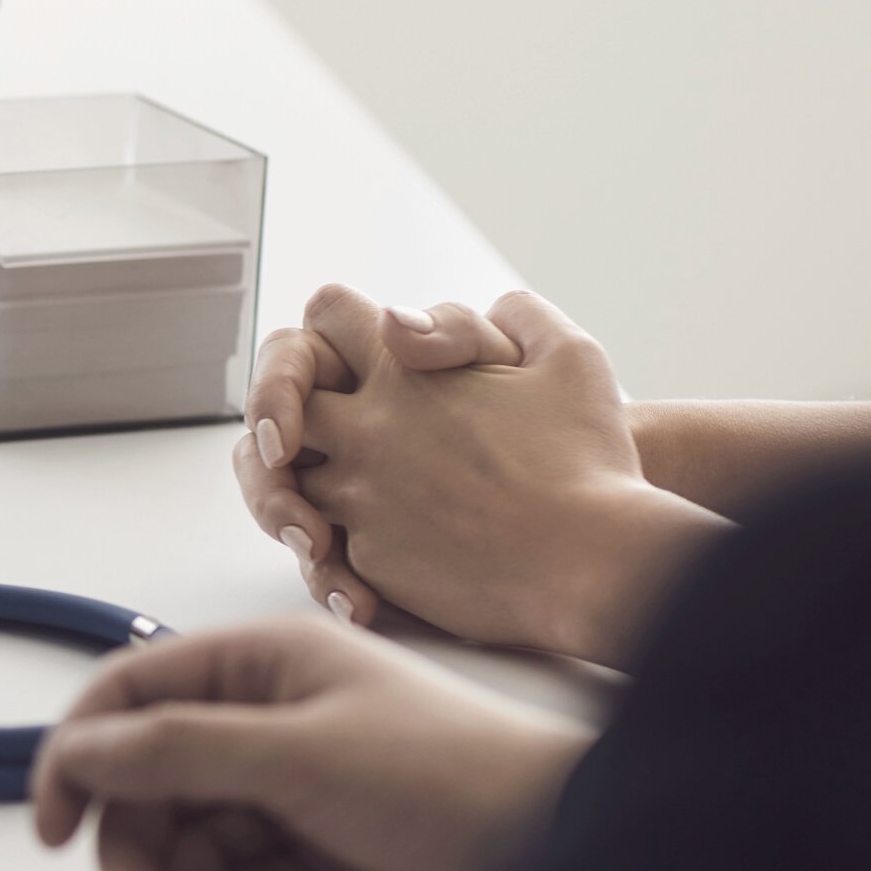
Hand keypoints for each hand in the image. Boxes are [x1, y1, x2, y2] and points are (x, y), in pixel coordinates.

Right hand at [33, 618, 589, 870]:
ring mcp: (299, 786)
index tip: (52, 824)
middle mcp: (273, 718)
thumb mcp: (292, 754)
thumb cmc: (449, 776)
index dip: (80, 756)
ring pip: (195, 837)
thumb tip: (79, 748)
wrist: (567, 852)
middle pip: (153, 779)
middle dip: (139, 842)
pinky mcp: (326, 852)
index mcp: (262, 664)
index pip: (130, 697)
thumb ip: (173, 751)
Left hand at [292, 287, 725, 661]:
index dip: (336, 323)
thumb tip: (481, 308)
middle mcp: (366, 430)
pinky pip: (318, 548)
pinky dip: (329, 552)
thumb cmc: (588, 462)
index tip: (352, 347)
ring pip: (289, 478)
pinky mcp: (367, 558)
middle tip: (309, 425)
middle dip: (287, 405)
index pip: (326, 314)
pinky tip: (365, 554)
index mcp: (404, 372)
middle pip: (279, 400)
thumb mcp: (571, 359)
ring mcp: (359, 497)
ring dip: (302, 482)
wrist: (591, 562)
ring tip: (341, 493)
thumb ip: (518, 316)